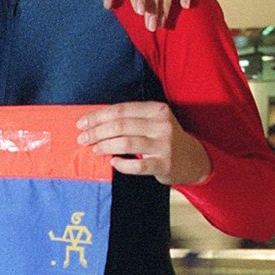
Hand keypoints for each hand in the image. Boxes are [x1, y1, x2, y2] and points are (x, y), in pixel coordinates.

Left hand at [76, 102, 210, 186]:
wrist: (192, 159)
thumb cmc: (164, 139)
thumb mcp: (154, 122)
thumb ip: (131, 119)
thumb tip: (96, 122)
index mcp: (156, 109)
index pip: (121, 110)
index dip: (99, 116)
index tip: (82, 123)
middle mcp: (161, 124)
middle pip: (121, 125)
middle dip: (97, 132)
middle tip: (83, 138)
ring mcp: (164, 144)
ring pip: (126, 143)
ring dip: (105, 146)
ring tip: (94, 149)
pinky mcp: (164, 164)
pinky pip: (138, 165)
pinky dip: (122, 164)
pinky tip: (113, 162)